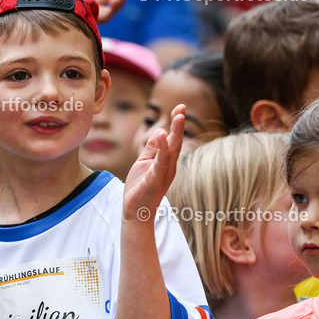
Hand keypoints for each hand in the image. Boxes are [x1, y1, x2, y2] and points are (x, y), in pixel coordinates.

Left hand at [122, 104, 184, 220]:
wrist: (136, 211)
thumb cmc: (140, 188)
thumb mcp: (144, 163)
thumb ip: (152, 149)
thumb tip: (160, 132)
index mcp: (166, 161)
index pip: (173, 139)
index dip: (176, 123)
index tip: (180, 108)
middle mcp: (169, 166)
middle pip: (176, 141)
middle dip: (179, 124)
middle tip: (182, 107)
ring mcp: (163, 172)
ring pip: (172, 150)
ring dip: (176, 132)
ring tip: (179, 116)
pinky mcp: (156, 179)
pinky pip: (160, 162)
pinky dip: (162, 149)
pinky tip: (163, 136)